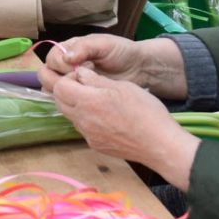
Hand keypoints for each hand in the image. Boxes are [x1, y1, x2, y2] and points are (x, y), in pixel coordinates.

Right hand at [38, 33, 147, 90]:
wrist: (139, 68)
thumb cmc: (121, 51)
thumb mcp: (104, 44)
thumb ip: (84, 47)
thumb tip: (66, 57)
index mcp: (70, 49)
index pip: (52, 58)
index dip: (60, 65)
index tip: (76, 68)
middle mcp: (67, 65)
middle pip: (48, 74)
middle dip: (58, 79)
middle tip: (79, 81)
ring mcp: (73, 81)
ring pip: (54, 88)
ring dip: (63, 91)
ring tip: (83, 90)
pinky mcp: (81, 95)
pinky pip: (67, 99)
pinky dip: (70, 100)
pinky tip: (85, 98)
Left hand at [51, 67, 199, 186]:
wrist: (159, 145)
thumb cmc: (145, 111)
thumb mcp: (122, 86)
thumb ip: (96, 80)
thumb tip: (80, 73)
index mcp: (88, 102)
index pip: (59, 86)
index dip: (68, 77)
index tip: (83, 75)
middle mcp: (83, 120)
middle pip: (60, 101)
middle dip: (68, 90)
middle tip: (87, 85)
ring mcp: (88, 135)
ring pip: (71, 115)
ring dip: (77, 104)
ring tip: (98, 100)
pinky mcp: (95, 145)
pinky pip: (83, 128)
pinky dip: (87, 119)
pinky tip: (106, 116)